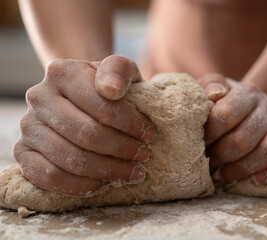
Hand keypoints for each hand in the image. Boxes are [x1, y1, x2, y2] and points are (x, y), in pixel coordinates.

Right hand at [13, 55, 154, 195]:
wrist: (77, 94)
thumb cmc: (105, 85)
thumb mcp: (118, 70)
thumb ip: (118, 70)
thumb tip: (110, 89)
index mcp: (62, 73)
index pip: (103, 106)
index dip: (131, 125)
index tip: (149, 134)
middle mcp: (39, 97)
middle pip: (87, 135)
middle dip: (122, 150)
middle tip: (143, 155)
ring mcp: (29, 126)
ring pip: (71, 159)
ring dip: (108, 170)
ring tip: (131, 171)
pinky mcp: (23, 152)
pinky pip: (50, 177)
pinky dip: (81, 185)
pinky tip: (103, 182)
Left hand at [198, 74, 266, 186]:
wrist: (257, 110)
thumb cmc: (227, 104)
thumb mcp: (213, 90)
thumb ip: (209, 86)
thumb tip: (214, 94)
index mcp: (248, 93)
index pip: (226, 115)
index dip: (208, 135)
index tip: (197, 146)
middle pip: (244, 139)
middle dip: (220, 156)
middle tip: (207, 165)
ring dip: (242, 169)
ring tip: (224, 176)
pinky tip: (257, 179)